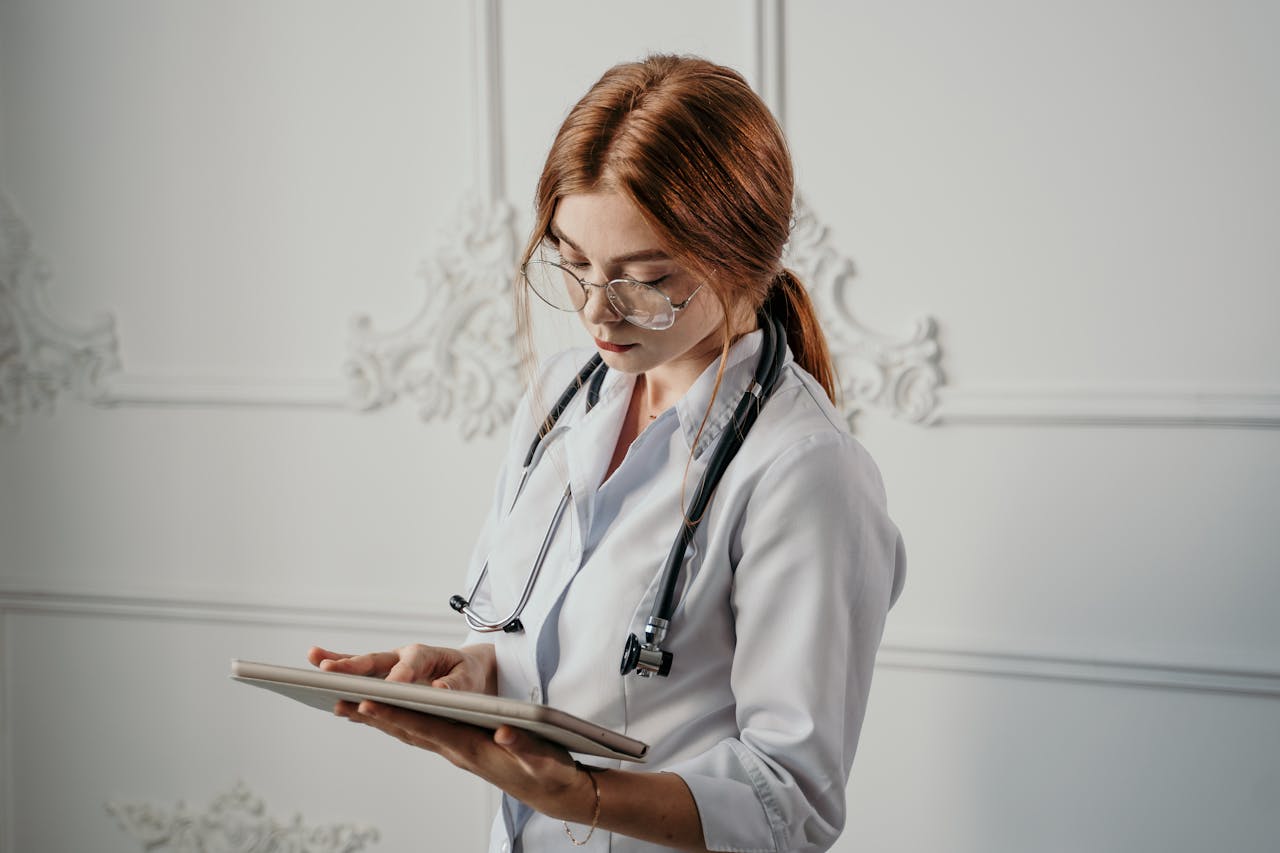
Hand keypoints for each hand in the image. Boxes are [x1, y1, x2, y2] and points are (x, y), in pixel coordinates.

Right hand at [307, 643, 495, 693]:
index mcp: (426, 655)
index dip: (398, 676)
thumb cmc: (469, 674)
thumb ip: (457, 684)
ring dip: (338, 664)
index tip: (387, 688)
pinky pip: (362, 678)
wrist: (468, 668)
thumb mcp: (471, 678)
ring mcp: (391, 667)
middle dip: (352, 665)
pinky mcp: (385, 677)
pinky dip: (344, 680)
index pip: (409, 665)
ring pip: (362, 666)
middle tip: (328, 669)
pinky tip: (324, 685)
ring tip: (313, 660)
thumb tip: (441, 691)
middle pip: (375, 660)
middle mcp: (403, 658)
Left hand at [337, 701, 593, 823]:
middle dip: (374, 716)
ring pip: (410, 732)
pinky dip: (398, 722)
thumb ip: (524, 745)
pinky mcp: (459, 747)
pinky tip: (383, 714)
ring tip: (347, 705)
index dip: (397, 715)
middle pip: (408, 730)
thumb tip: (504, 731)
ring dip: (379, 720)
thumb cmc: (548, 771)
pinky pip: (421, 733)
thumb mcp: (543, 758)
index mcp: (472, 749)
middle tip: (339, 700)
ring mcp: (456, 750)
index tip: (368, 703)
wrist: (553, 791)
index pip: (427, 728)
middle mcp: (457, 750)